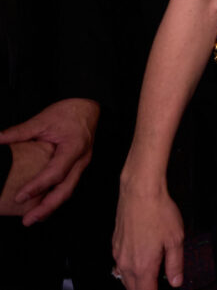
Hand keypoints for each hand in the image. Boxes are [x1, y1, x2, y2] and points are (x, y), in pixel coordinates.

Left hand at [0, 97, 99, 223]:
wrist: (88, 106)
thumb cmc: (68, 112)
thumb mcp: (42, 119)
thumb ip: (19, 132)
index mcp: (74, 147)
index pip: (55, 172)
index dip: (37, 186)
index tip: (19, 197)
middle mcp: (81, 159)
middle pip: (66, 189)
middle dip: (47, 207)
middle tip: (27, 220)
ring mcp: (82, 164)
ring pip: (69, 190)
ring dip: (51, 206)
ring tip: (33, 218)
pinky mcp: (78, 166)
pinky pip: (68, 185)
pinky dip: (56, 197)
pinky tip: (43, 205)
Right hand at [114, 176, 185, 289]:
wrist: (140, 192)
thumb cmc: (158, 212)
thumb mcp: (175, 239)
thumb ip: (175, 264)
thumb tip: (176, 281)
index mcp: (143, 266)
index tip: (163, 288)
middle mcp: (126, 263)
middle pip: (133, 288)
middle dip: (145, 288)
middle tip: (158, 282)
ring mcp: (118, 254)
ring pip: (124, 278)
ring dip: (136, 281)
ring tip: (151, 275)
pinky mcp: (115, 244)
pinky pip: (119, 265)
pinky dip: (128, 269)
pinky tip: (138, 261)